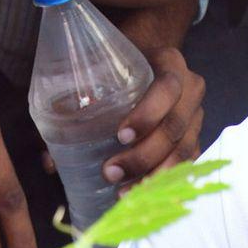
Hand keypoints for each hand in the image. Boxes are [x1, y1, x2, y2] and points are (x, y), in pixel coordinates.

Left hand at [46, 42, 204, 194]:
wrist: (150, 55)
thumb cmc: (119, 63)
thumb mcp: (100, 68)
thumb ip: (75, 101)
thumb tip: (50, 162)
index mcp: (170, 64)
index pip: (167, 90)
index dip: (147, 115)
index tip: (120, 135)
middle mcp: (191, 90)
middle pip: (174, 128)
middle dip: (143, 156)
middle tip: (111, 172)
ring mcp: (196, 116)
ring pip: (183, 150)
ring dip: (154, 175)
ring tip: (123, 192)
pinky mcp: (195, 138)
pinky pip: (187, 163)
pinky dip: (165, 180)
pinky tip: (143, 192)